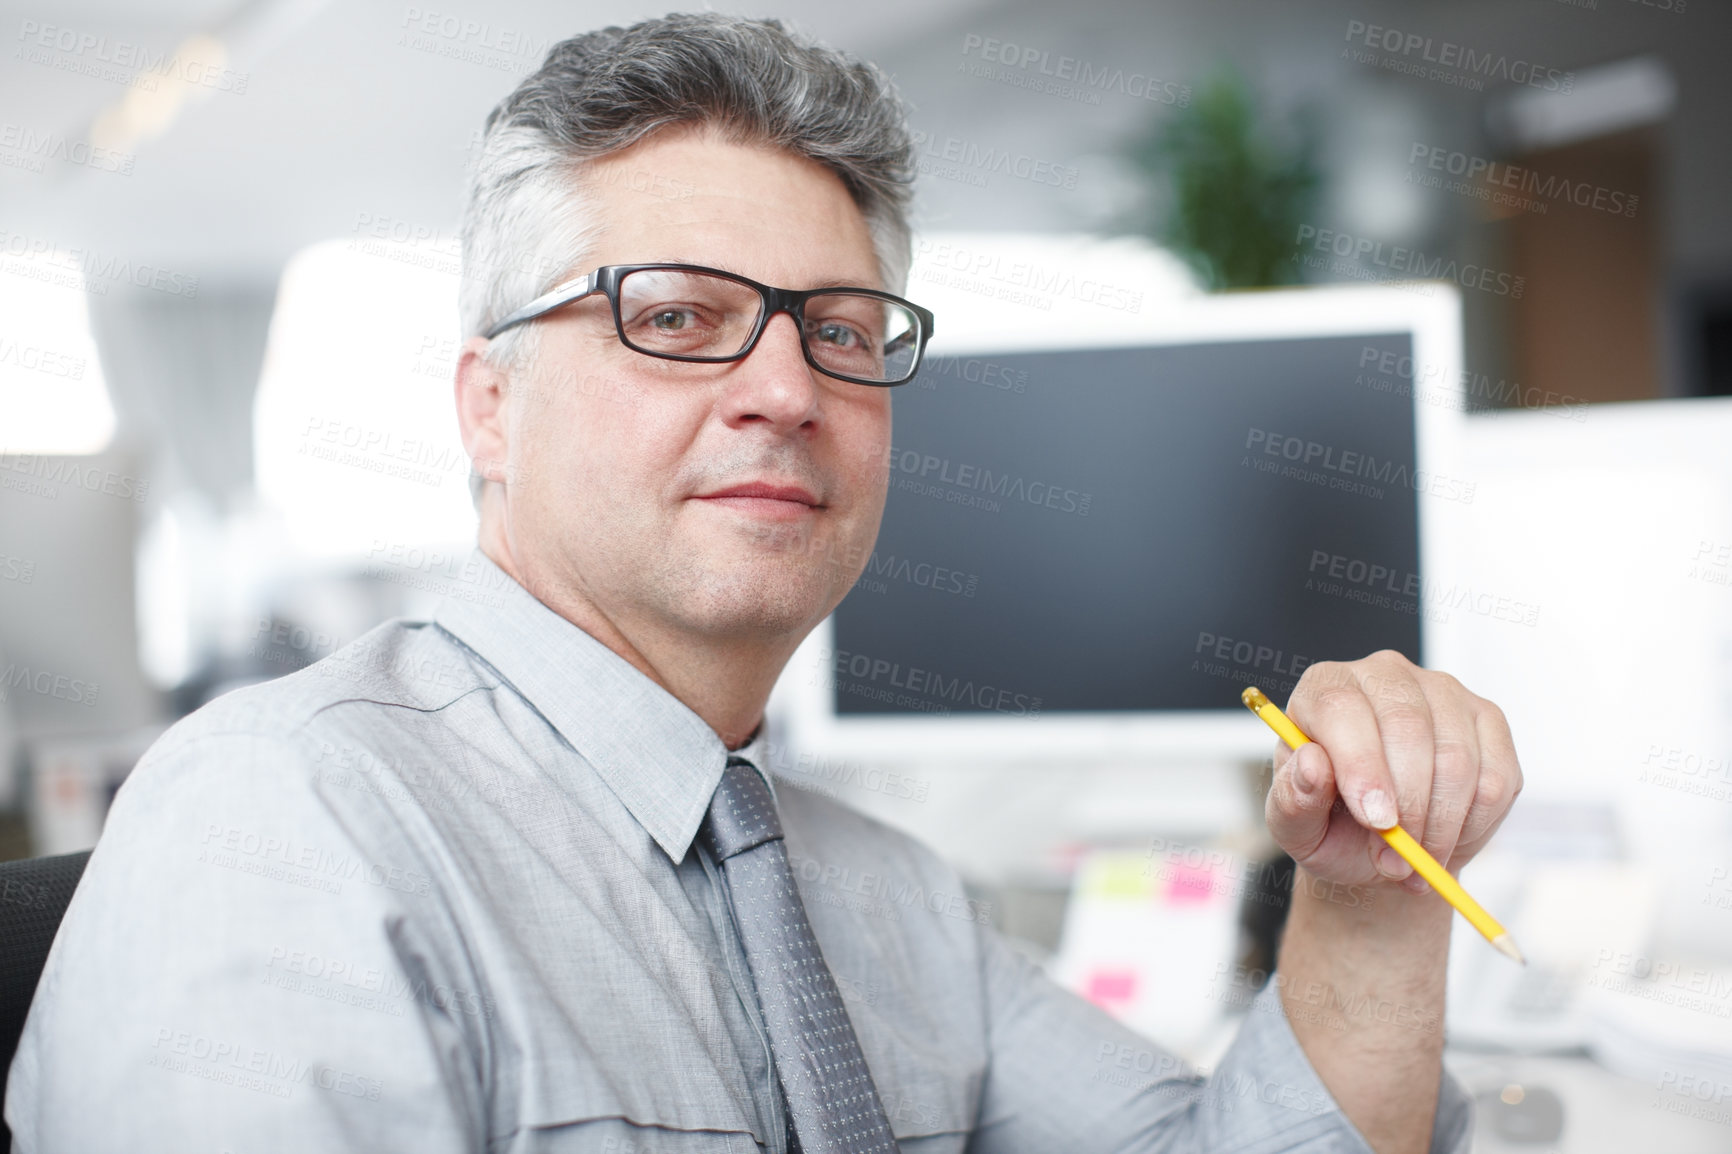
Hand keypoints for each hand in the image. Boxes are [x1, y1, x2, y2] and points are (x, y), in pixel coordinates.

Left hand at [1264, 650, 1521, 893]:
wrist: (1379, 845)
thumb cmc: (1328, 826)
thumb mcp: (1295, 827)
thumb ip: (1292, 799)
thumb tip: (1311, 764)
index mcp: (1324, 688)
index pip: (1341, 707)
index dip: (1361, 765)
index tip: (1376, 821)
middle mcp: (1383, 675)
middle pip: (1407, 727)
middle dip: (1407, 807)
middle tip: (1395, 861)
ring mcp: (1441, 691)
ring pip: (1456, 758)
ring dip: (1440, 826)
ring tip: (1414, 861)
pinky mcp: (1487, 720)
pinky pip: (1496, 778)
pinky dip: (1473, 825)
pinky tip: (1446, 840)